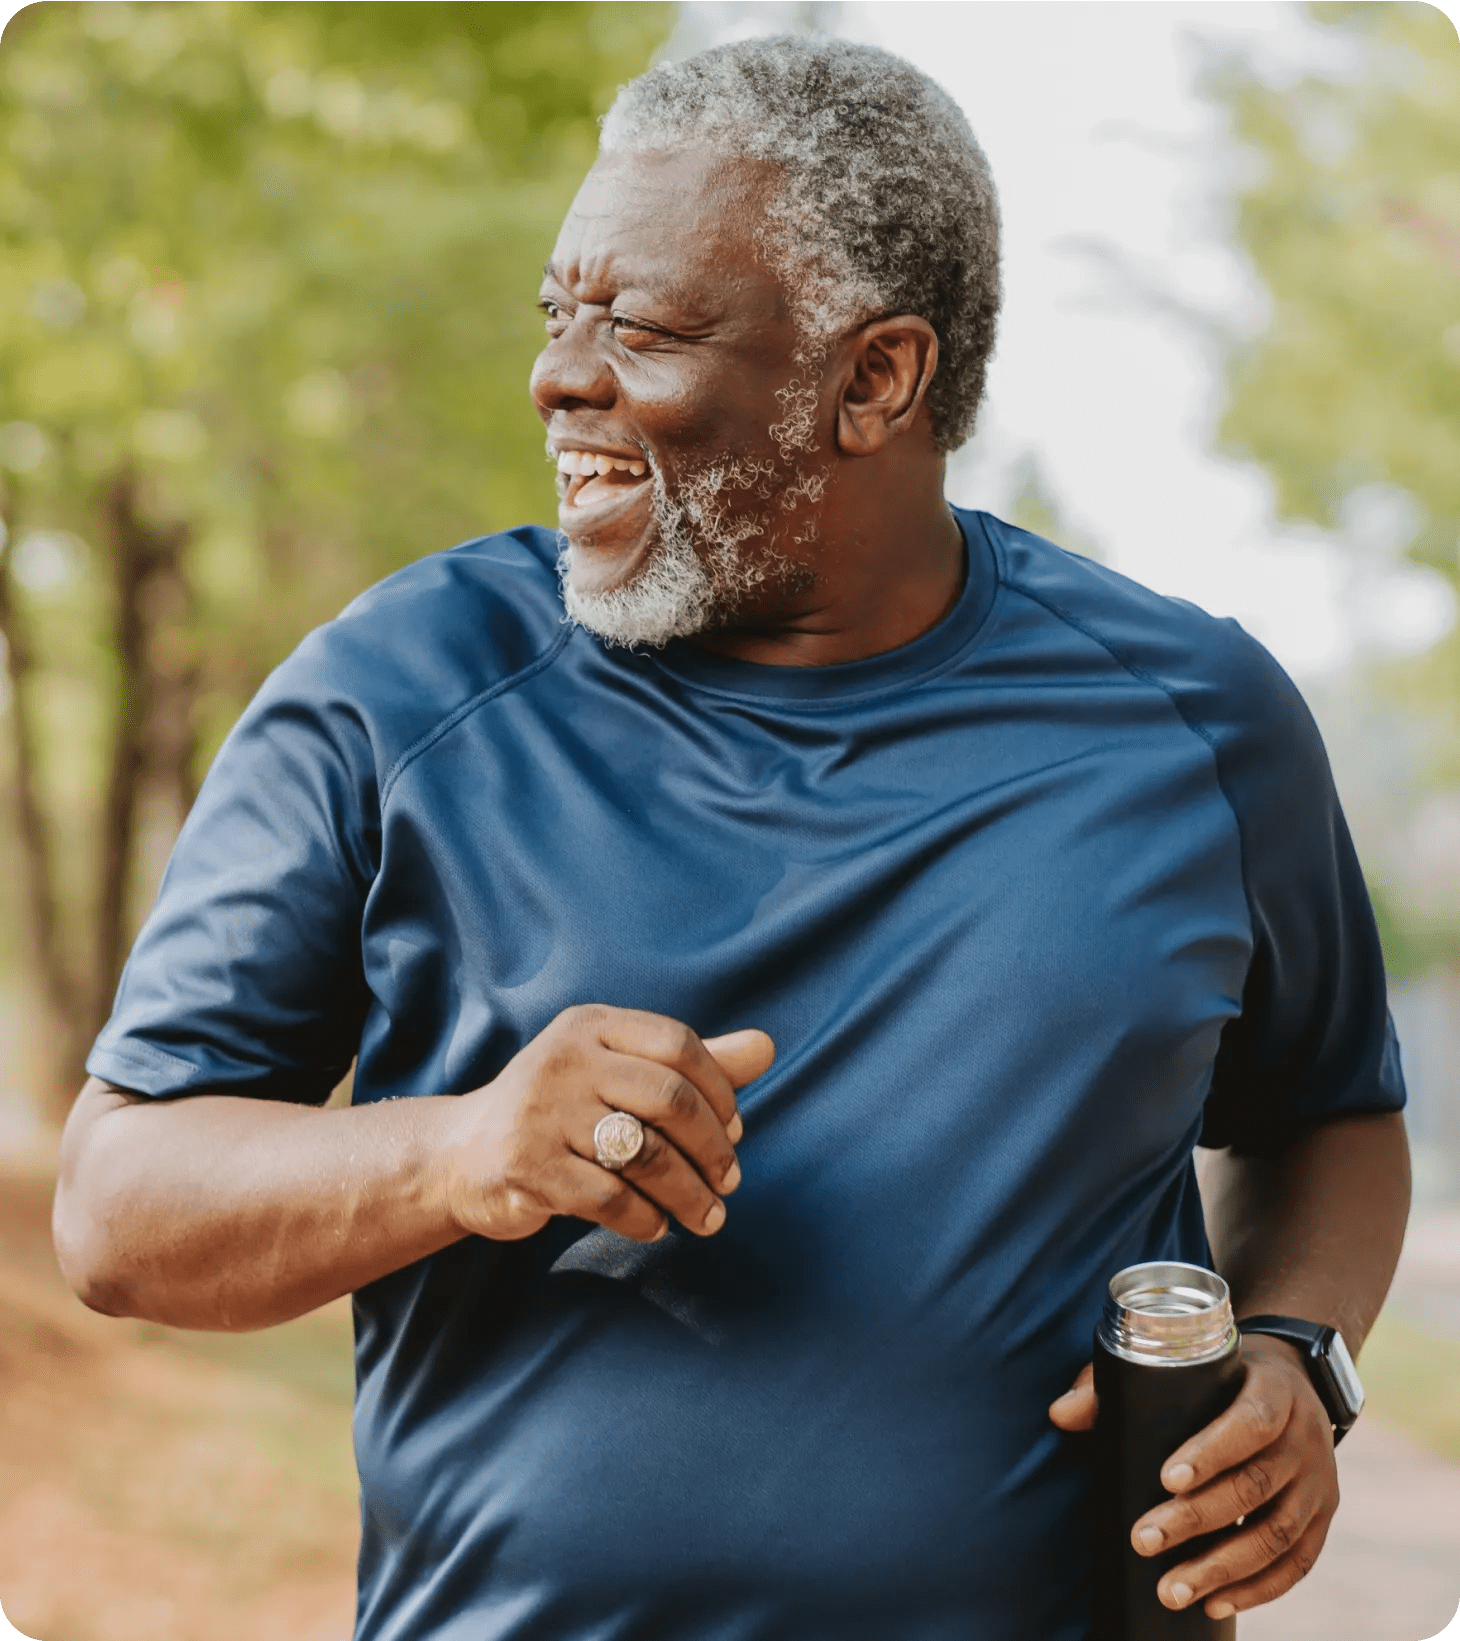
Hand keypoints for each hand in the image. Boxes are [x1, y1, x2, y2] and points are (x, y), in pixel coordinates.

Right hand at [443, 1004, 774, 1244]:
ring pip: (644, 1153)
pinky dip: (645, 1218)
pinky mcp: (526, 1165)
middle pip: (668, 1098)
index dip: (721, 1091)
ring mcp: (541, 1111)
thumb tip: (767, 1047)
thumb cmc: (560, 1110)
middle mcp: (564, 1058)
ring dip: (689, 1193)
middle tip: (730, 1182)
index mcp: (592, 1025)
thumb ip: (690, 1064)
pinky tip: (656, 1226)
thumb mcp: (618, 1073)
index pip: (678, 1045)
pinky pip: (609, 1197)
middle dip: (712, 1148)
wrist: (463, 1154)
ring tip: (707, 1217)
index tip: (736, 1132)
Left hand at [1048, 1334, 1338, 1618]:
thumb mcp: (1184, 1363)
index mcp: (1274, 1390)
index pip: (1251, 1421)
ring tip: (1172, 1589)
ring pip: (1277, 1534)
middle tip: (1143, 1541)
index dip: (1212, 1451)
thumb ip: (1119, 1383)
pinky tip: (1216, 1603)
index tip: (1166, 1478)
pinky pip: (1298, 1563)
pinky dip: (1258, 1588)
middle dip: (1197, 1520)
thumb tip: (1060, 1414)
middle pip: (1256, 1485)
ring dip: (1223, 1568)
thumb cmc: (1219, 1374)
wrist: (1295, 1379)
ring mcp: (1319, 1482)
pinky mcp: (1323, 1517)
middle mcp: (1305, 1437)